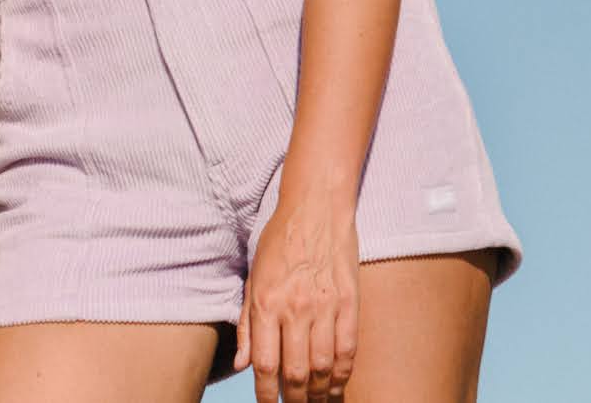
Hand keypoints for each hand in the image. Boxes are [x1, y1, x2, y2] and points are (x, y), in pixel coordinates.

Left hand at [234, 189, 358, 399]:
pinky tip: (337, 387)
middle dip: (294, 401)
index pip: (265, 366)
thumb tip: (242, 365)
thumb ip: (247, 323)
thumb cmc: (279, 240)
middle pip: (296, 374)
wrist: (316, 206)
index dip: (265, 397)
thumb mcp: (253, 276)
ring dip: (319, 395)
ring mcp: (325, 306)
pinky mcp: (349, 301)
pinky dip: (343, 375)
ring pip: (323, 368)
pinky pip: (347, 350)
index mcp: (266, 302)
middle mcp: (295, 308)